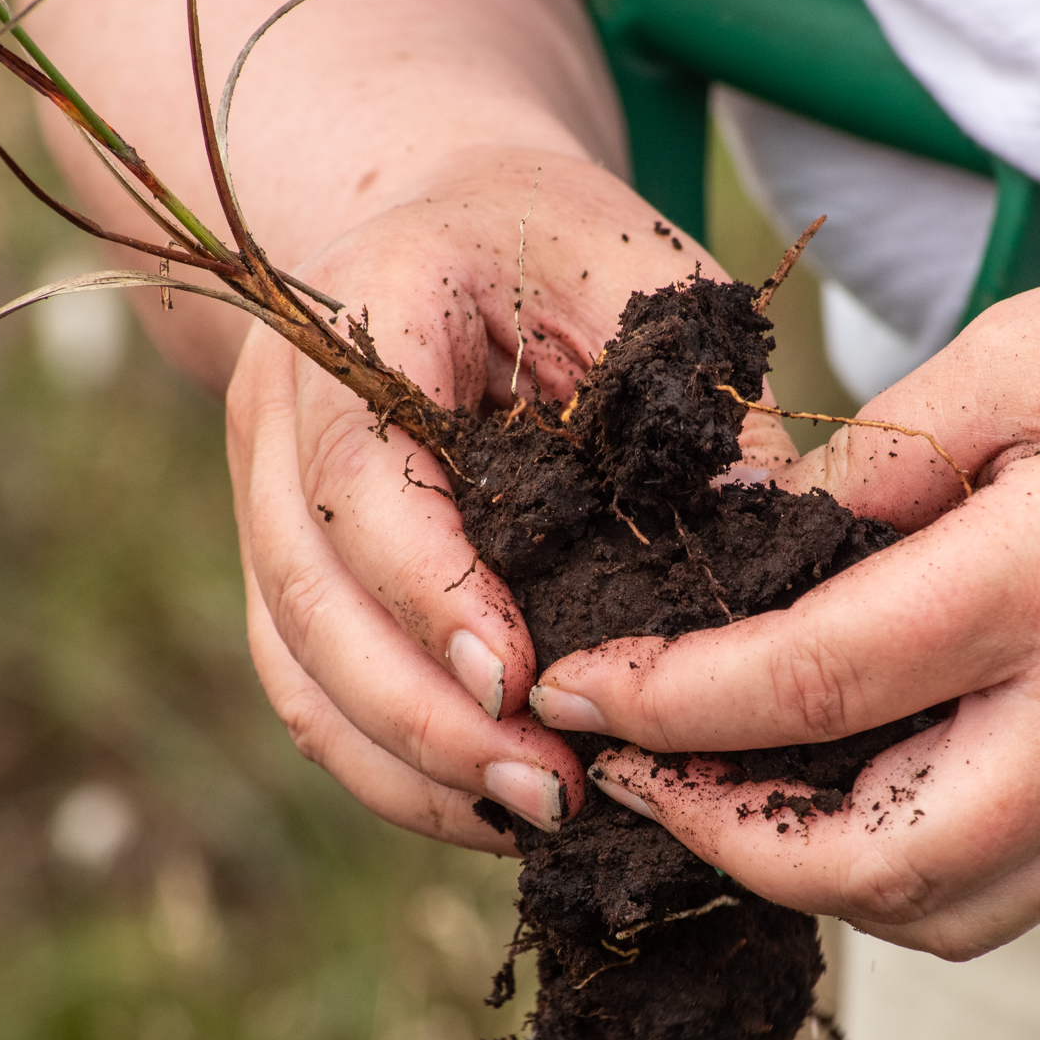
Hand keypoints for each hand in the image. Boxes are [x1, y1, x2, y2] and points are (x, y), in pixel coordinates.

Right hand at [228, 149, 797, 849]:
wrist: (443, 223)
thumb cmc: (562, 250)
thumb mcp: (645, 282)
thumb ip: (690, 401)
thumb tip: (770, 547)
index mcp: (367, 309)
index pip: (359, 468)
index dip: (426, 585)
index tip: (514, 678)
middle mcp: (284, 410)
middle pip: (309, 591)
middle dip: (423, 714)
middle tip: (550, 790)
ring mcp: (268, 494)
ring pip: (295, 662)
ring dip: (404, 761)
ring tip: (534, 815)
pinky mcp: (290, 567)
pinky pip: (309, 688)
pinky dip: (388, 764)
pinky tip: (488, 804)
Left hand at [532, 184, 1039, 954]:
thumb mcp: (1035, 356)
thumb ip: (884, 456)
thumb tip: (760, 538)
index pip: (803, 683)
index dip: (664, 701)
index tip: (579, 694)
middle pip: (870, 863)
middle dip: (722, 840)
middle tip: (641, 778)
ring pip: (957, 905)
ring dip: (821, 877)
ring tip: (736, 798)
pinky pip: (1034, 866)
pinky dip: (926, 858)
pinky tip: (868, 785)